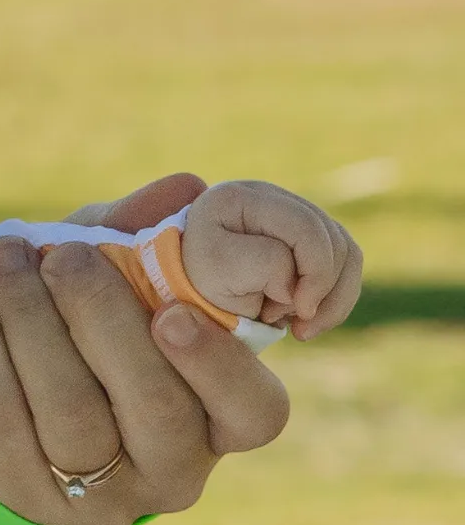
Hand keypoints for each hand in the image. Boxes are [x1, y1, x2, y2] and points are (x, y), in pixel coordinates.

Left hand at [0, 173, 287, 524]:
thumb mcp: (124, 282)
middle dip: (100, 320)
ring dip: (31, 327)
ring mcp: (101, 498)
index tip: (172, 312)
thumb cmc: (92, 328)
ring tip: (3, 261)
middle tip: (62, 256)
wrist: (11, 400)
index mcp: (226, 420)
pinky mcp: (25, 498)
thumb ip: (149, 239)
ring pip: (71, 417)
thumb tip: (183, 189)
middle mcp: (175, 471)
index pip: (253, 410)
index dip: (217, 366)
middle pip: (150, 406)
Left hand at [179, 179, 363, 338]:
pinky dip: (334, 296)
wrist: (180, 297)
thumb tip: (297, 280)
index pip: (306, 229)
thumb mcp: (221, 274)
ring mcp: (290, 215)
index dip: (315, 273)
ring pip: (345, 252)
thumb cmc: (191, 284)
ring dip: (333, 296)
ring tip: (301, 327)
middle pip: (333, 240)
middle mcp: (269, 197)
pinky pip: (343, 264)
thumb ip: (266, 265)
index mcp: (240, 198)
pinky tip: (309, 319)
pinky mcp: (304, 239)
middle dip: (324, 288)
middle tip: (294, 323)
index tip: (296, 311)